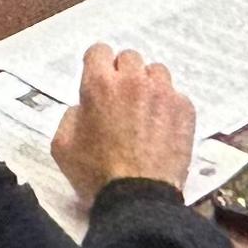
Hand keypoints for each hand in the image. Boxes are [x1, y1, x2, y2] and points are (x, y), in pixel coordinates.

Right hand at [52, 43, 196, 200]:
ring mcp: (163, 93)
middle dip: (123, 74)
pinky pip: (175, 96)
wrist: (139, 197)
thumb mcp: (62, 146)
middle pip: (129, 58)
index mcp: (100, 85)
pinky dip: (168, 107)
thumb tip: (85, 106)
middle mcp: (134, 81)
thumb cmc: (96, 174)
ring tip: (144, 111)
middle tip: (121, 99)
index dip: (97, 64)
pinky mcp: (185, 109)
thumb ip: (71, 115)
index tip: (99, 77)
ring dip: (148, 86)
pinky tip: (161, 128)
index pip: (99, 50)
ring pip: (156, 73)